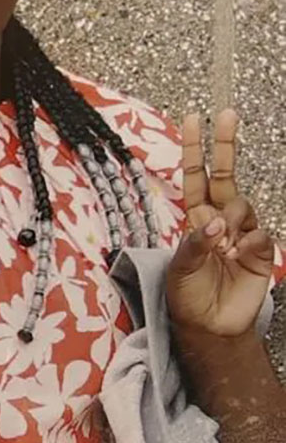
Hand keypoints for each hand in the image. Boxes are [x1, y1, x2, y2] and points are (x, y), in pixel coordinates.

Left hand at [165, 109, 274, 336]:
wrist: (211, 327)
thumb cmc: (188, 296)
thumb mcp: (180, 268)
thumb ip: (195, 244)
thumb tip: (216, 224)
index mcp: (196, 218)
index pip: (195, 177)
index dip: (194, 150)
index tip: (193, 120)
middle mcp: (220, 219)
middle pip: (225, 175)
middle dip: (225, 144)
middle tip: (226, 115)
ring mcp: (243, 233)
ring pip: (243, 204)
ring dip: (231, 219)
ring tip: (222, 246)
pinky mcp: (262, 251)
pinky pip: (261, 234)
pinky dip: (249, 242)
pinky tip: (238, 255)